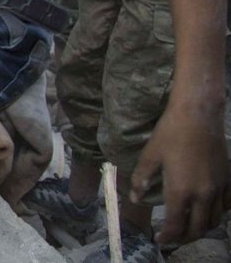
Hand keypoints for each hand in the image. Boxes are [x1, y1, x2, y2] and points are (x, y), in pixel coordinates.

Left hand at [131, 98, 229, 243]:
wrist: (198, 116)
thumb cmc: (170, 134)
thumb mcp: (149, 156)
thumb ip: (141, 179)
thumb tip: (134, 198)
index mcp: (181, 191)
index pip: (175, 224)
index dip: (167, 236)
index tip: (159, 239)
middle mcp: (203, 194)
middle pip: (198, 228)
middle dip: (185, 238)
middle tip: (174, 238)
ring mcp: (219, 188)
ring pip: (215, 220)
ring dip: (202, 228)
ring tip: (190, 228)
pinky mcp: (228, 180)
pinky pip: (227, 206)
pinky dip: (218, 214)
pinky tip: (209, 210)